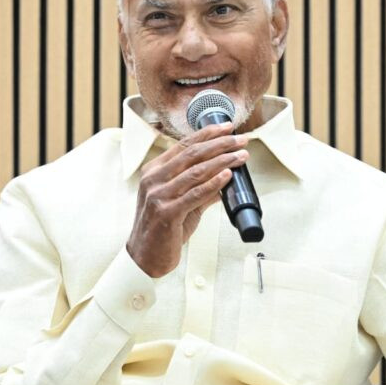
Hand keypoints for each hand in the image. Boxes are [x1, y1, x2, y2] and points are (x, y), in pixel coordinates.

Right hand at [127, 122, 248, 277]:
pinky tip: (227, 175)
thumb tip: (225, 176)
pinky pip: (195, 194)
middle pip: (192, 154)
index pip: (184, 145)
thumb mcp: (181, 203)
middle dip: (220, 144)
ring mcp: (158, 195)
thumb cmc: (162, 230)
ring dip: (223, 161)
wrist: (145, 257)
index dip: (207, 133)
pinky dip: (213, 183)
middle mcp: (154, 179)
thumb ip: (201, 189)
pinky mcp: (167, 212)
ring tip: (240, 156)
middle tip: (240, 139)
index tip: (227, 127)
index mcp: (154, 172)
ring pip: (196, 171)